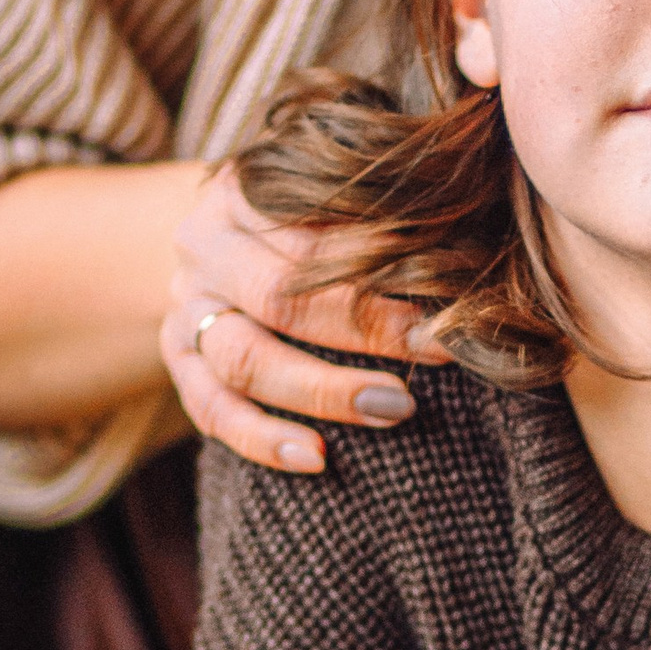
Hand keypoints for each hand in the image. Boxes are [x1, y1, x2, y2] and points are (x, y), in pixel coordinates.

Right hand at [163, 161, 440, 471]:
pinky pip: (211, 411)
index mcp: (244, 190)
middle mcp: (203, 248)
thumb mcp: (332, 190)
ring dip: (322, 390)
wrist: (224, 238)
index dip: (385, 258)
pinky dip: (262, 439)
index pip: (313, 227)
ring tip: (395, 407)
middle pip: (278, 296)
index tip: (455, 286)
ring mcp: (185, 309)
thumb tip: (471, 246)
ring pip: (243, 359)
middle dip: (365, 327)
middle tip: (437, 350)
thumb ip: (384, 201)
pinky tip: (316, 460)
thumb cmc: (307, 214)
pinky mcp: (179, 363)